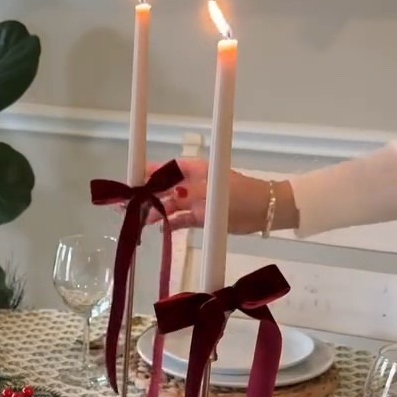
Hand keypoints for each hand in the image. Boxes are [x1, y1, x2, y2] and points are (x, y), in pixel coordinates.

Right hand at [148, 158, 296, 233]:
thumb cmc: (243, 196)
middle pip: (167, 187)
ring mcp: (198, 201)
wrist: (266, 212)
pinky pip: (182, 219)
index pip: (170, 168)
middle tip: (130, 203)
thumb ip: (193, 194)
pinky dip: (171, 223)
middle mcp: (195, 184)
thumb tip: (171, 195)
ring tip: (141, 220)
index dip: (152, 171)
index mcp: (199, 170)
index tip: (135, 177)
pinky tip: (159, 228)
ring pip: (172, 205)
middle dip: (149, 194)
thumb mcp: (217, 192)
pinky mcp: (203, 218)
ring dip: (157, 211)